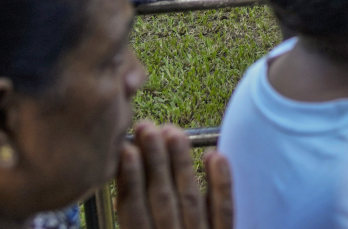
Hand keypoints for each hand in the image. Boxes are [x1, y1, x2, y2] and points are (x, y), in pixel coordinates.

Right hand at [114, 122, 232, 228]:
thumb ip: (134, 219)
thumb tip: (123, 183)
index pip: (133, 209)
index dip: (130, 178)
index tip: (126, 148)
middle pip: (162, 197)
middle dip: (154, 160)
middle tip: (147, 127)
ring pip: (190, 197)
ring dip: (181, 162)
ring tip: (173, 132)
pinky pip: (224, 210)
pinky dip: (220, 182)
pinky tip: (214, 155)